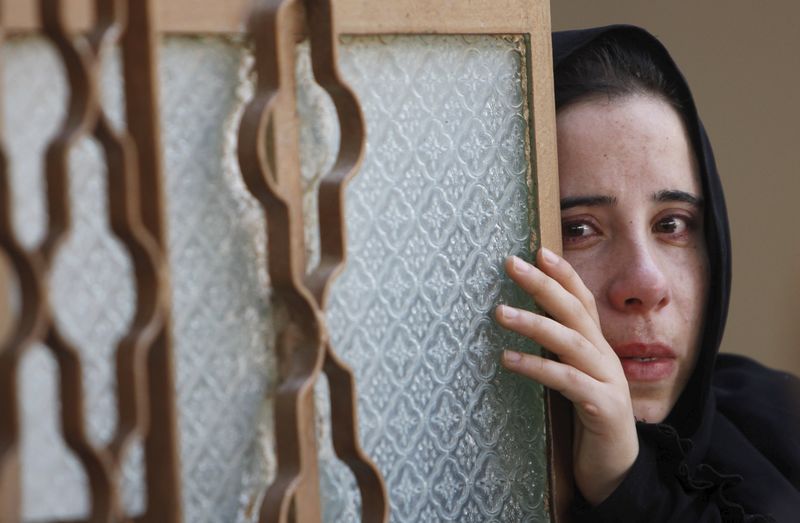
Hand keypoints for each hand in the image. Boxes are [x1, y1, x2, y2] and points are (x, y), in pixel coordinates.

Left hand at [495, 248, 638, 504]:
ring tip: (499, 312)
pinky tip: (508, 360)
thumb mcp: (573, 378)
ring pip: (570, 341)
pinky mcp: (603, 407)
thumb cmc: (589, 419)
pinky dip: (537, 367)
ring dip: (533, 323)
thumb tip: (522, 322)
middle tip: (512, 264)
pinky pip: (566, 381)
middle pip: (574, 311)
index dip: (563, 274)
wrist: (617, 468)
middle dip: (543, 284)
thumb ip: (558, 352)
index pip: (582, 301)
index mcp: (597, 347)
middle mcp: (605, 357)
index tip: (538, 250)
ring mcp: (607, 380)